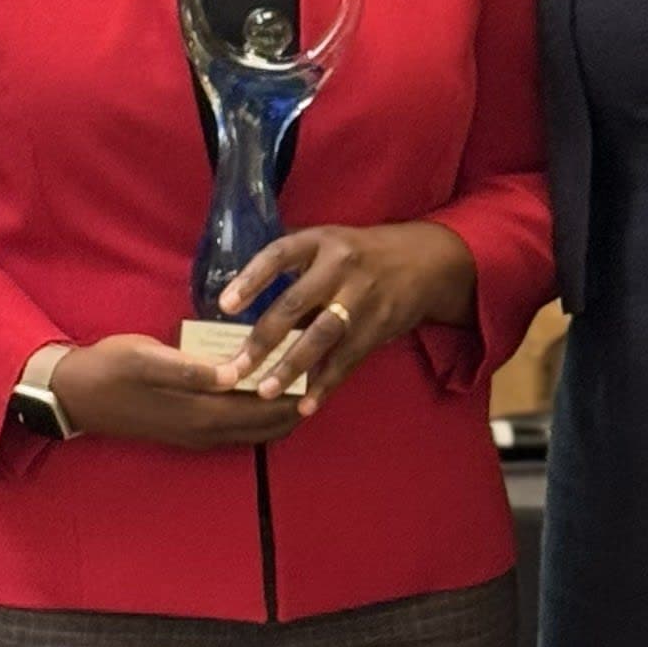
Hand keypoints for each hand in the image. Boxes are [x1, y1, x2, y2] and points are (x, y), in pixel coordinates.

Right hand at [47, 336, 304, 449]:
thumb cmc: (110, 369)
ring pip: (256, 431)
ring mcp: (199, 437)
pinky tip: (263, 386)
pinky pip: (240, 429)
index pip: (267, 410)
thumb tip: (236, 372)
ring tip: (299, 376)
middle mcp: (207, 433)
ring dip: (280, 410)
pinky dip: (260, 413)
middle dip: (297, 401)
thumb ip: (191, 369)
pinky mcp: (191, 433)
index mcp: (202, 414)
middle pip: (270, 427)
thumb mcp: (146, 359)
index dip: (297, 389)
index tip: (320, 361)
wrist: (76, 396)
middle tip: (319, 367)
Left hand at [221, 221, 477, 404]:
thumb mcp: (328, 244)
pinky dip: (326, 384)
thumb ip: (294, 266)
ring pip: (321, 336)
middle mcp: (340, 266)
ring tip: (265, 391)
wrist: (424, 262)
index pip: (278, 255)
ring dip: (292, 366)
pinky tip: (305, 405)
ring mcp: (361, 297)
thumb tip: (241, 299)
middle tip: (236, 368)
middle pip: (295, 303)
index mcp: (320, 241)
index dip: (250, 279)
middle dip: (263, 339)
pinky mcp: (378, 325)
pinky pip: (347, 359)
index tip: (223, 305)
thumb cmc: (360, 255)